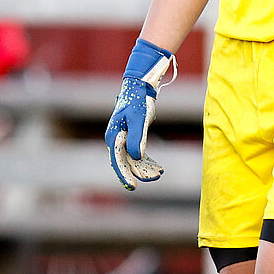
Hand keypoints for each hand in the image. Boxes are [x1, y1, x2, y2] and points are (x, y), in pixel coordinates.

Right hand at [105, 38, 174, 191]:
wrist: (140, 87)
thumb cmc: (137, 102)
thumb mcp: (138, 120)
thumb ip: (137, 139)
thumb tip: (136, 157)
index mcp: (113, 137)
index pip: (117, 161)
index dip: (125, 175)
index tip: (133, 186)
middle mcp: (116, 140)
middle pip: (126, 162)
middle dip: (140, 172)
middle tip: (156, 177)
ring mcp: (123, 139)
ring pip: (133, 160)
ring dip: (145, 168)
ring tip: (160, 173)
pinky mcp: (131, 137)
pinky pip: (138, 154)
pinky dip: (148, 162)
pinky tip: (159, 167)